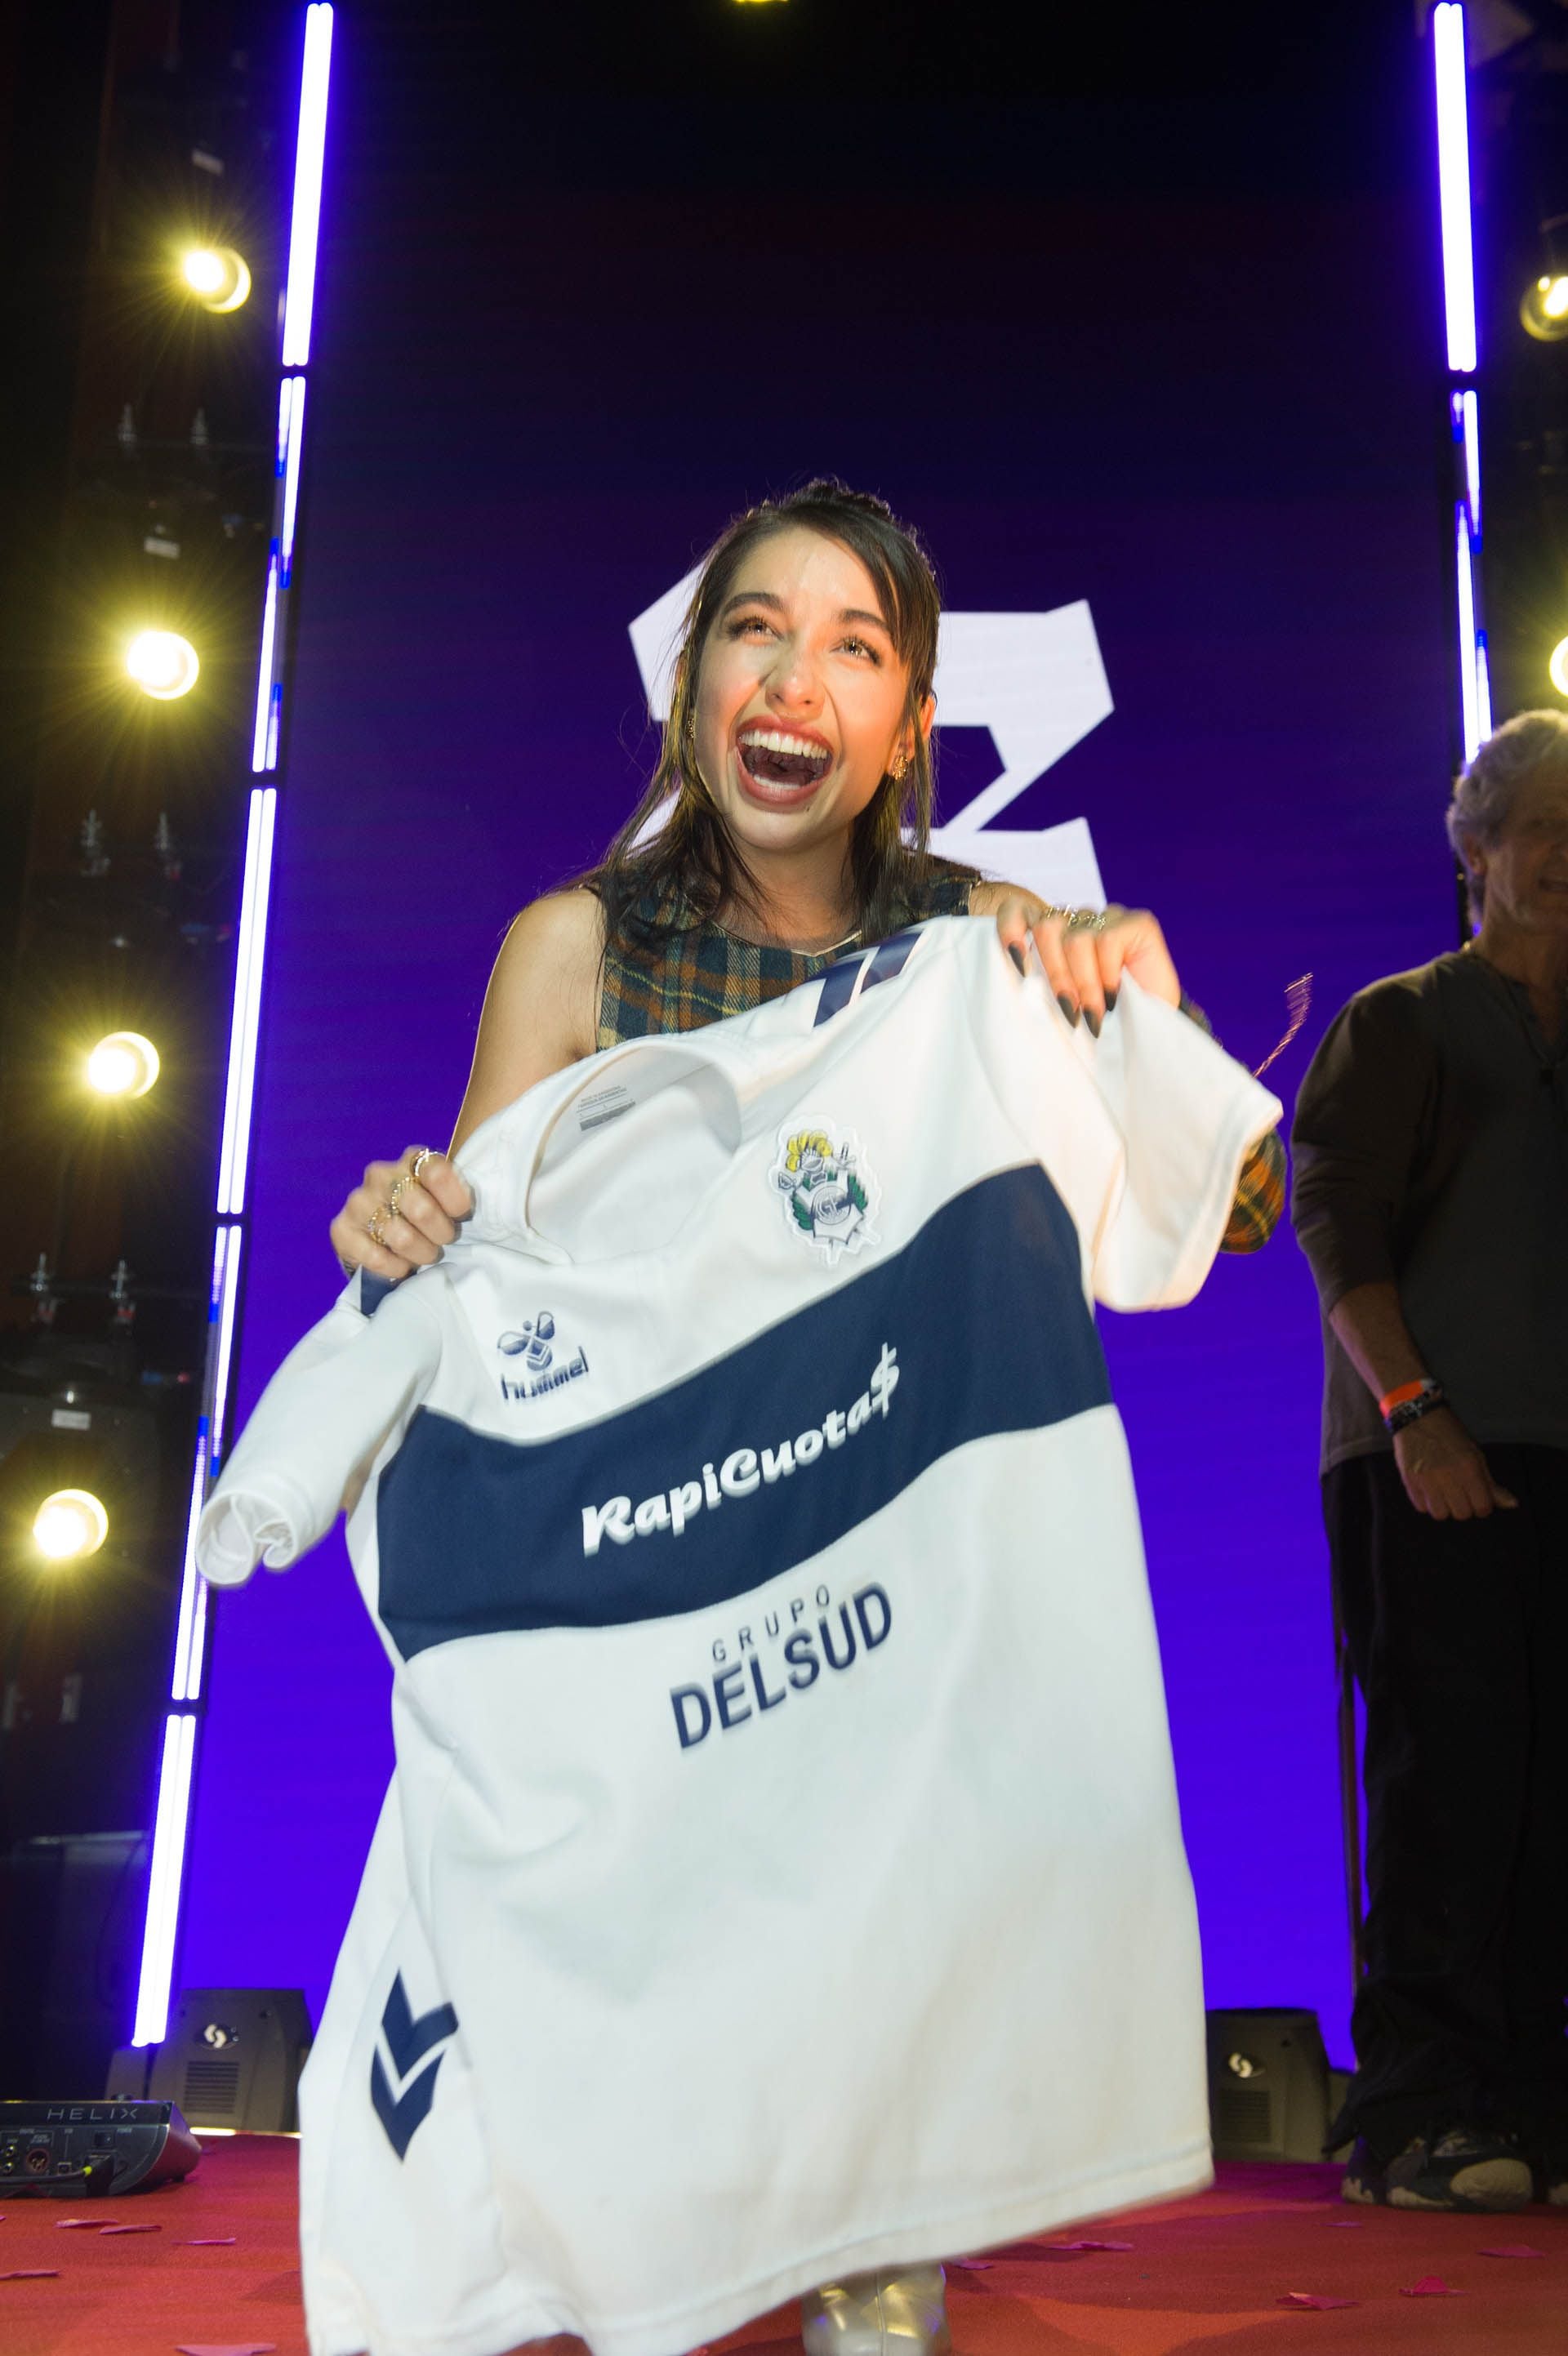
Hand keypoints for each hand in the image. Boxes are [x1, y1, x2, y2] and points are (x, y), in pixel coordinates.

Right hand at [329, 1146, 473, 1282]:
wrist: (380, 1238)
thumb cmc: (424, 1215)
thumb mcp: (444, 1199)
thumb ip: (457, 1195)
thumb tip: (472, 1209)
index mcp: (411, 1161)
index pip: (436, 1172)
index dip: (455, 1199)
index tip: (462, 1215)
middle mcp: (381, 1175)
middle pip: (420, 1209)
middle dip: (440, 1233)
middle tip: (444, 1241)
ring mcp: (358, 1202)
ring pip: (401, 1237)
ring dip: (421, 1253)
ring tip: (424, 1255)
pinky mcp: (341, 1229)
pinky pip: (375, 1257)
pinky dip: (395, 1267)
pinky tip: (401, 1266)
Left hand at [976, 888, 1181, 1032]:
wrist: (1151, 1033)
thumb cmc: (1100, 1019)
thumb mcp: (1060, 1001)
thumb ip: (1039, 983)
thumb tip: (1021, 981)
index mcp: (1053, 934)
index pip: (1018, 910)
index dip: (1010, 930)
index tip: (1019, 966)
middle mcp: (1079, 919)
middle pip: (1047, 927)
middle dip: (1056, 975)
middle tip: (1069, 1011)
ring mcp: (1108, 918)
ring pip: (1076, 939)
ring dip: (1084, 985)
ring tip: (1093, 1015)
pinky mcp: (1137, 922)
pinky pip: (1107, 941)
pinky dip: (1107, 976)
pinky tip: (1114, 998)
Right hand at [1393, 1406, 1518, 1519]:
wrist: (1417, 1417)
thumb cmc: (1450, 1435)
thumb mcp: (1476, 1455)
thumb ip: (1491, 1483)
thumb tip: (1512, 1504)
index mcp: (1468, 1468)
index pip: (1482, 1507)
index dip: (1483, 1506)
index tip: (1478, 1498)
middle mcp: (1448, 1475)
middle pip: (1462, 1514)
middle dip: (1464, 1507)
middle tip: (1460, 1493)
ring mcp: (1426, 1479)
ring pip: (1440, 1514)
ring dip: (1444, 1507)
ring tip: (1443, 1493)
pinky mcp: (1409, 1481)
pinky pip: (1421, 1507)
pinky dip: (1427, 1503)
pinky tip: (1429, 1489)